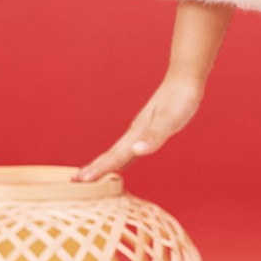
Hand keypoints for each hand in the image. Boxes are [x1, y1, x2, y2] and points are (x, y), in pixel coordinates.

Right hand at [71, 74, 204, 181]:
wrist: (185, 79)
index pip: (115, 155)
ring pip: (119, 151)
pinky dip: (123, 159)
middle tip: (75, 181)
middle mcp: (136, 131)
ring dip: (105, 164)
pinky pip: (131, 148)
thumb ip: (154, 136)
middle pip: (112, 154)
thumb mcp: (170, 120)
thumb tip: (137, 151)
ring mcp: (141, 129)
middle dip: (95, 168)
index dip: (100, 169)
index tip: (82, 181)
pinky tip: (124, 164)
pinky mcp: (150, 129)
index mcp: (138, 132)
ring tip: (91, 175)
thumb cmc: (180, 99)